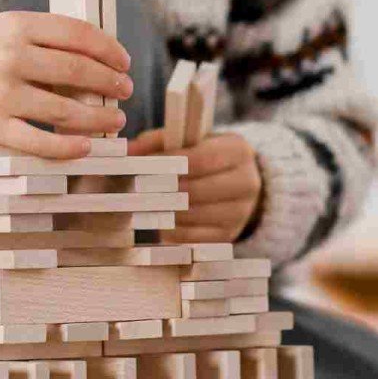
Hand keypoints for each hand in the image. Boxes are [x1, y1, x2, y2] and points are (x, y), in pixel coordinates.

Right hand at [0, 11, 132, 159]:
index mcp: (15, 26)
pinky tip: (85, 147)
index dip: (108, 50)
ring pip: (65, 110)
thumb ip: (42, 42)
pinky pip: (38, 141)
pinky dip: (68, 147)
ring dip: (98, 118)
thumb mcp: (0, 32)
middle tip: (125, 92)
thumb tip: (98, 66)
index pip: (77, 34)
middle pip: (78, 71)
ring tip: (114, 121)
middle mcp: (8, 56)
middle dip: (109, 84)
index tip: (123, 63)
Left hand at [128, 128, 262, 242]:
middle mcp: (247, 182)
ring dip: (165, 211)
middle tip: (138, 187)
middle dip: (164, 189)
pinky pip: (193, 237)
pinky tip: (160, 220)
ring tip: (144, 203)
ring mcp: (241, 212)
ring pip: (193, 215)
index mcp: (239, 151)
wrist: (237, 184)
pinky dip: (172, 230)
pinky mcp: (229, 235)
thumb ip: (161, 141)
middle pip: (197, 190)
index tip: (142, 164)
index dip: (168, 162)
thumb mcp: (191, 141)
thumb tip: (130, 149)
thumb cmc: (207, 158)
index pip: (201, 159)